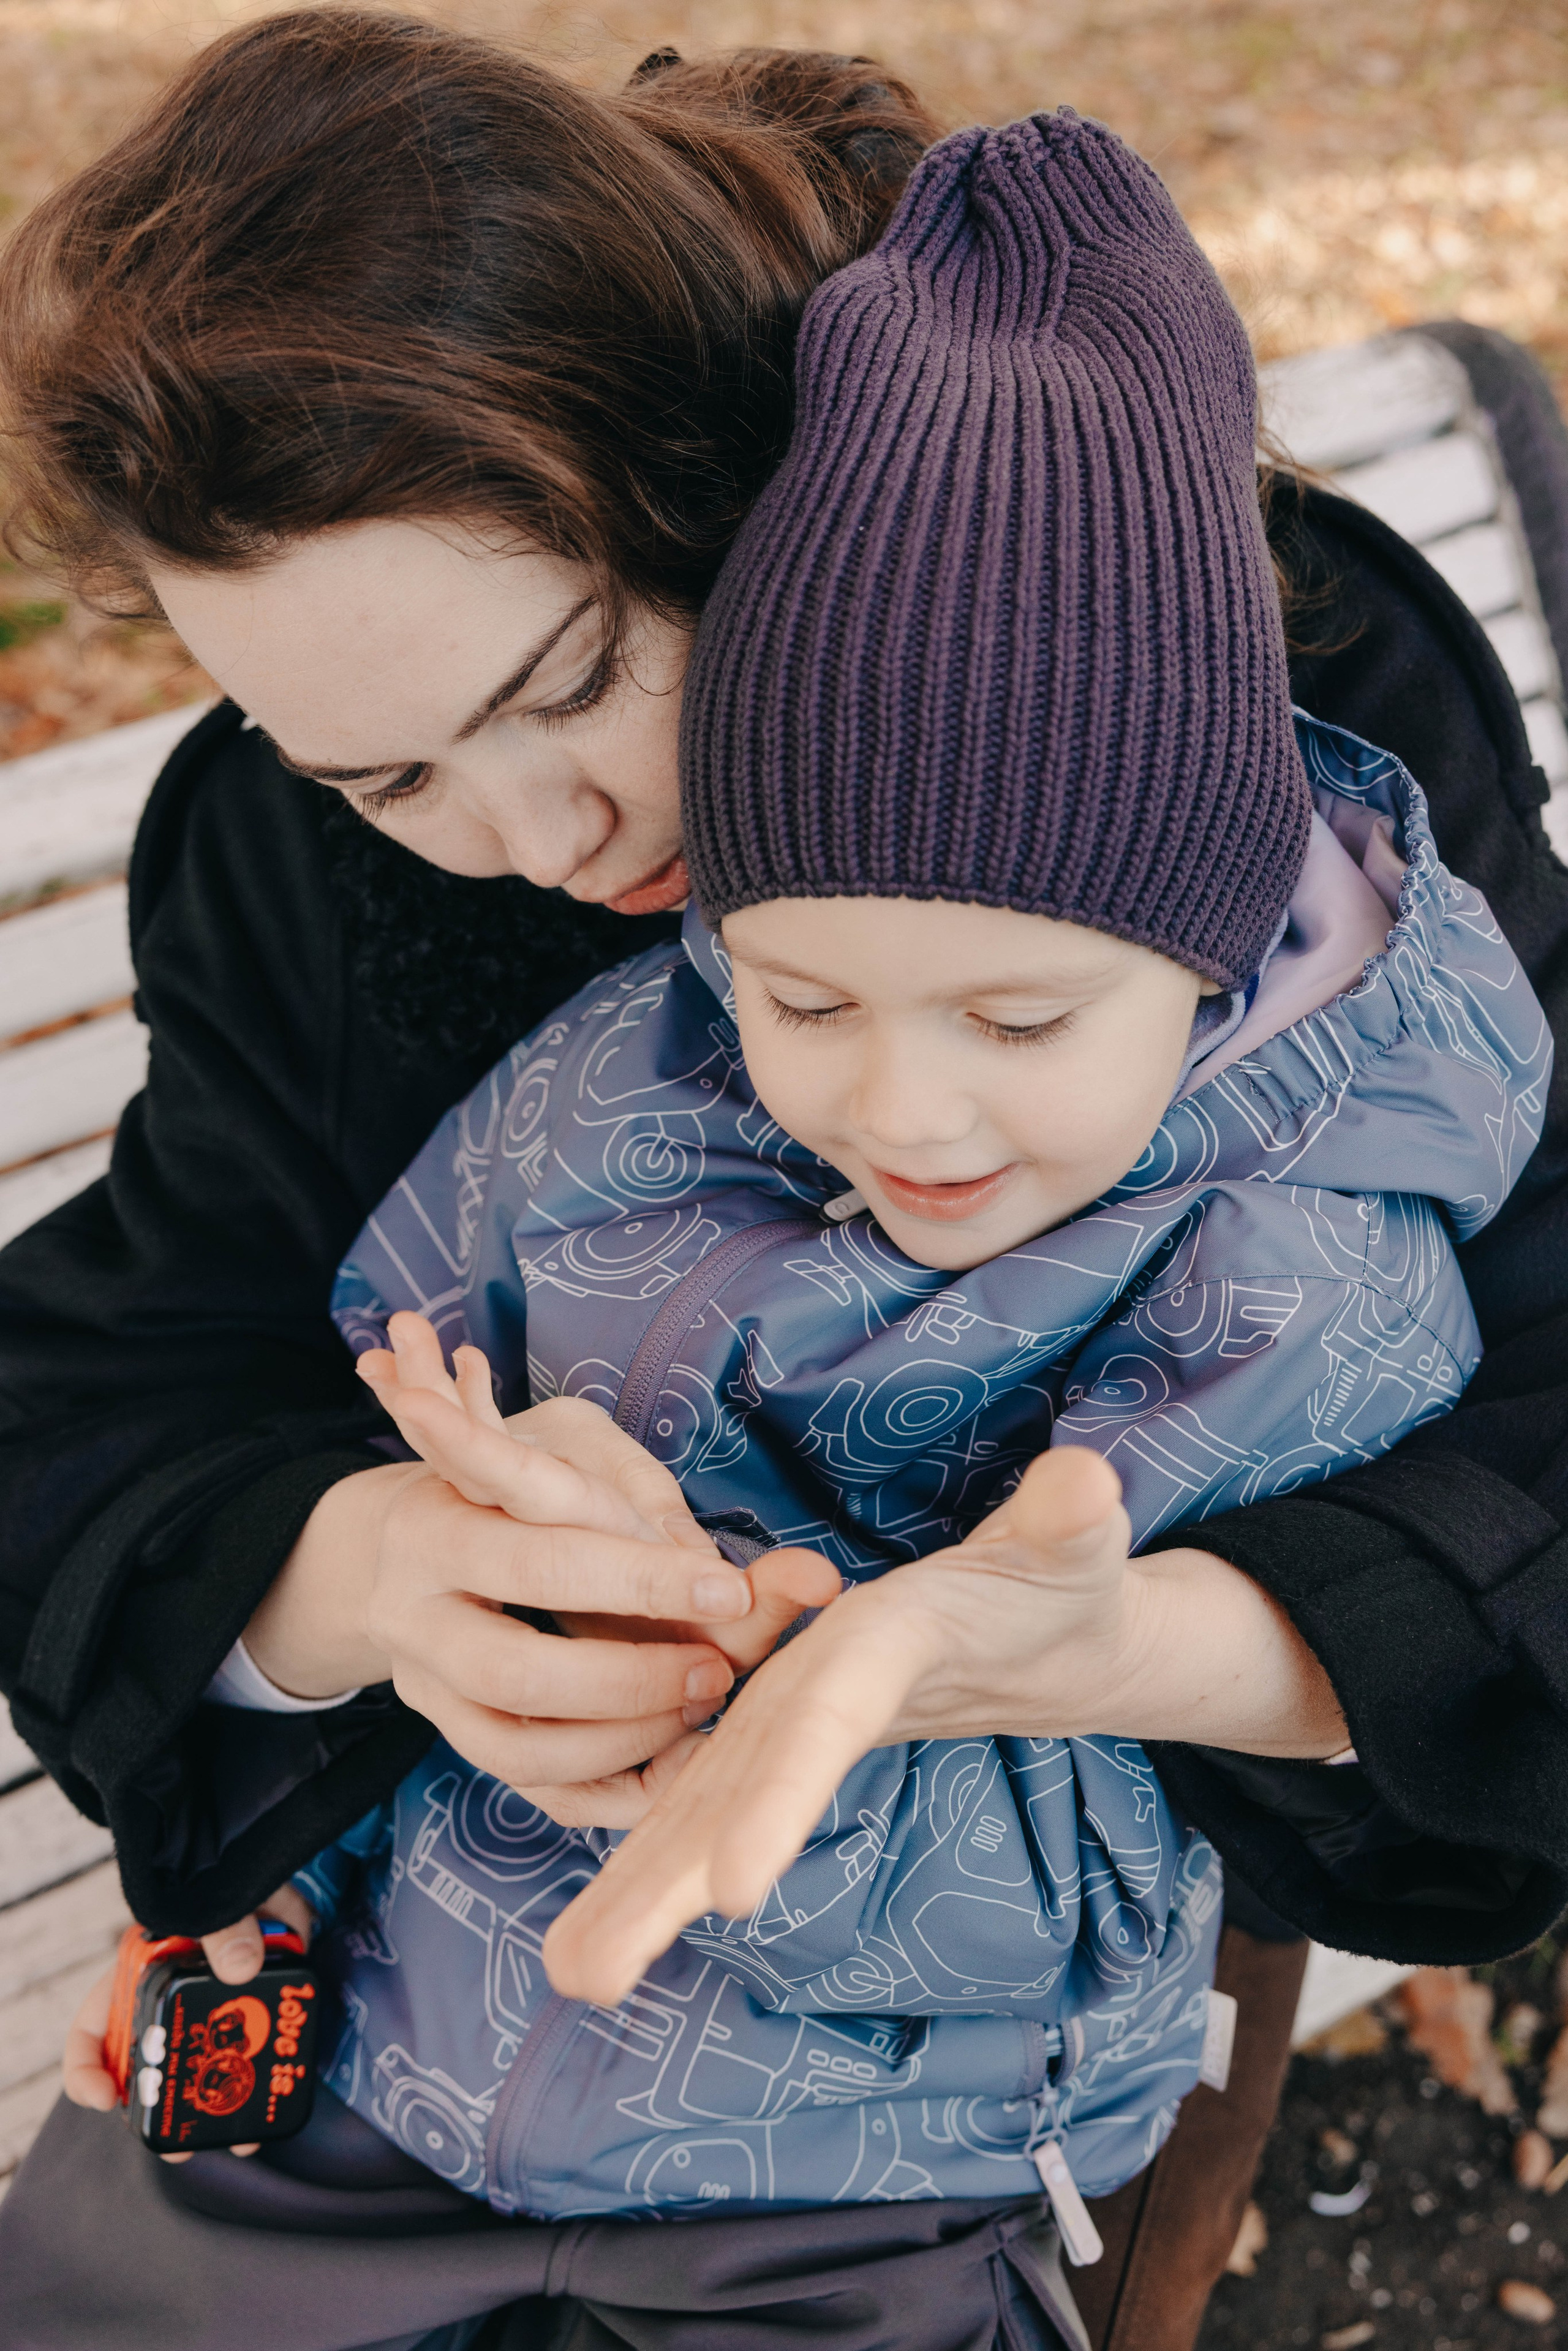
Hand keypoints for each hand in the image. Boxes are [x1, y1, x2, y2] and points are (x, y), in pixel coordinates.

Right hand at [63, 1883, 314, 2161]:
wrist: (274, 1871)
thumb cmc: (228, 1880)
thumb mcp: (216, 1897)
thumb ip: (226, 1925)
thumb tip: (243, 1965)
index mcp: (137, 1977)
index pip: (93, 2033)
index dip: (88, 2070)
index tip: (103, 2096)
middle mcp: (168, 2005)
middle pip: (148, 2070)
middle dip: (162, 2112)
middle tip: (180, 2147)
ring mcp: (210, 2014)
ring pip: (203, 2073)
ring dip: (218, 2106)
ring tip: (239, 2138)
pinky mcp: (253, 2014)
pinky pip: (253, 2058)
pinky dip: (263, 2083)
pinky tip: (276, 2105)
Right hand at [353, 1315, 839, 1820]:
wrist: (415, 1535)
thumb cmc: (516, 1475)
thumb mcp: (573, 1446)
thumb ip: (643, 1500)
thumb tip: (727, 1573)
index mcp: (434, 1518)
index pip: (541, 1559)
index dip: (641, 1579)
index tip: (731, 1588)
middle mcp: (412, 1613)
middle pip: (518, 1672)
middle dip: (634, 1678)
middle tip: (719, 1668)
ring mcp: (427, 1686)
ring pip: (519, 1748)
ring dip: (627, 1736)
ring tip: (701, 1701)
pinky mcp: (456, 1735)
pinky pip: (534, 1787)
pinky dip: (616, 1782)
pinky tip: (679, 1753)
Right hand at [540, 1444, 1346, 2004]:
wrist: (1021, 1604)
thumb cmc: (1051, 1581)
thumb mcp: (1074, 1556)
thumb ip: (1073, 1524)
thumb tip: (1089, 1486)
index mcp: (874, 1640)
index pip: (821, 1724)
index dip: (777, 1801)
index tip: (733, 1891)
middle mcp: (807, 1684)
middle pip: (724, 1785)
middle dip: (652, 1876)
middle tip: (580, 1970)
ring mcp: (782, 1726)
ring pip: (694, 1815)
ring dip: (633, 1894)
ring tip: (571, 1976)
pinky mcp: (776, 1760)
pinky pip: (704, 1824)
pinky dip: (649, 1880)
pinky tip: (592, 1951)